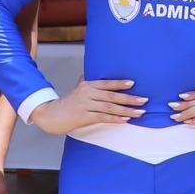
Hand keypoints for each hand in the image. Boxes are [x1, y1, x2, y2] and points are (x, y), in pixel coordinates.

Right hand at [29, 79, 145, 134]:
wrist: (51, 115)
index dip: (120, 83)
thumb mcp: (78, 89)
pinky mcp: (83, 117)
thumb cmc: (69, 103)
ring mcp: (85, 105)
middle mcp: (87, 93)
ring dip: (126, 110)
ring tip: (139, 112)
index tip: (133, 84)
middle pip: (112, 96)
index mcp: (87, 85)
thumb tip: (101, 73)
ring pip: (109, 108)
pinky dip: (115, 119)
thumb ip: (90, 82)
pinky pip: (102, 118)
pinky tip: (125, 120)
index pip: (107, 83)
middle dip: (130, 98)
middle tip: (144, 100)